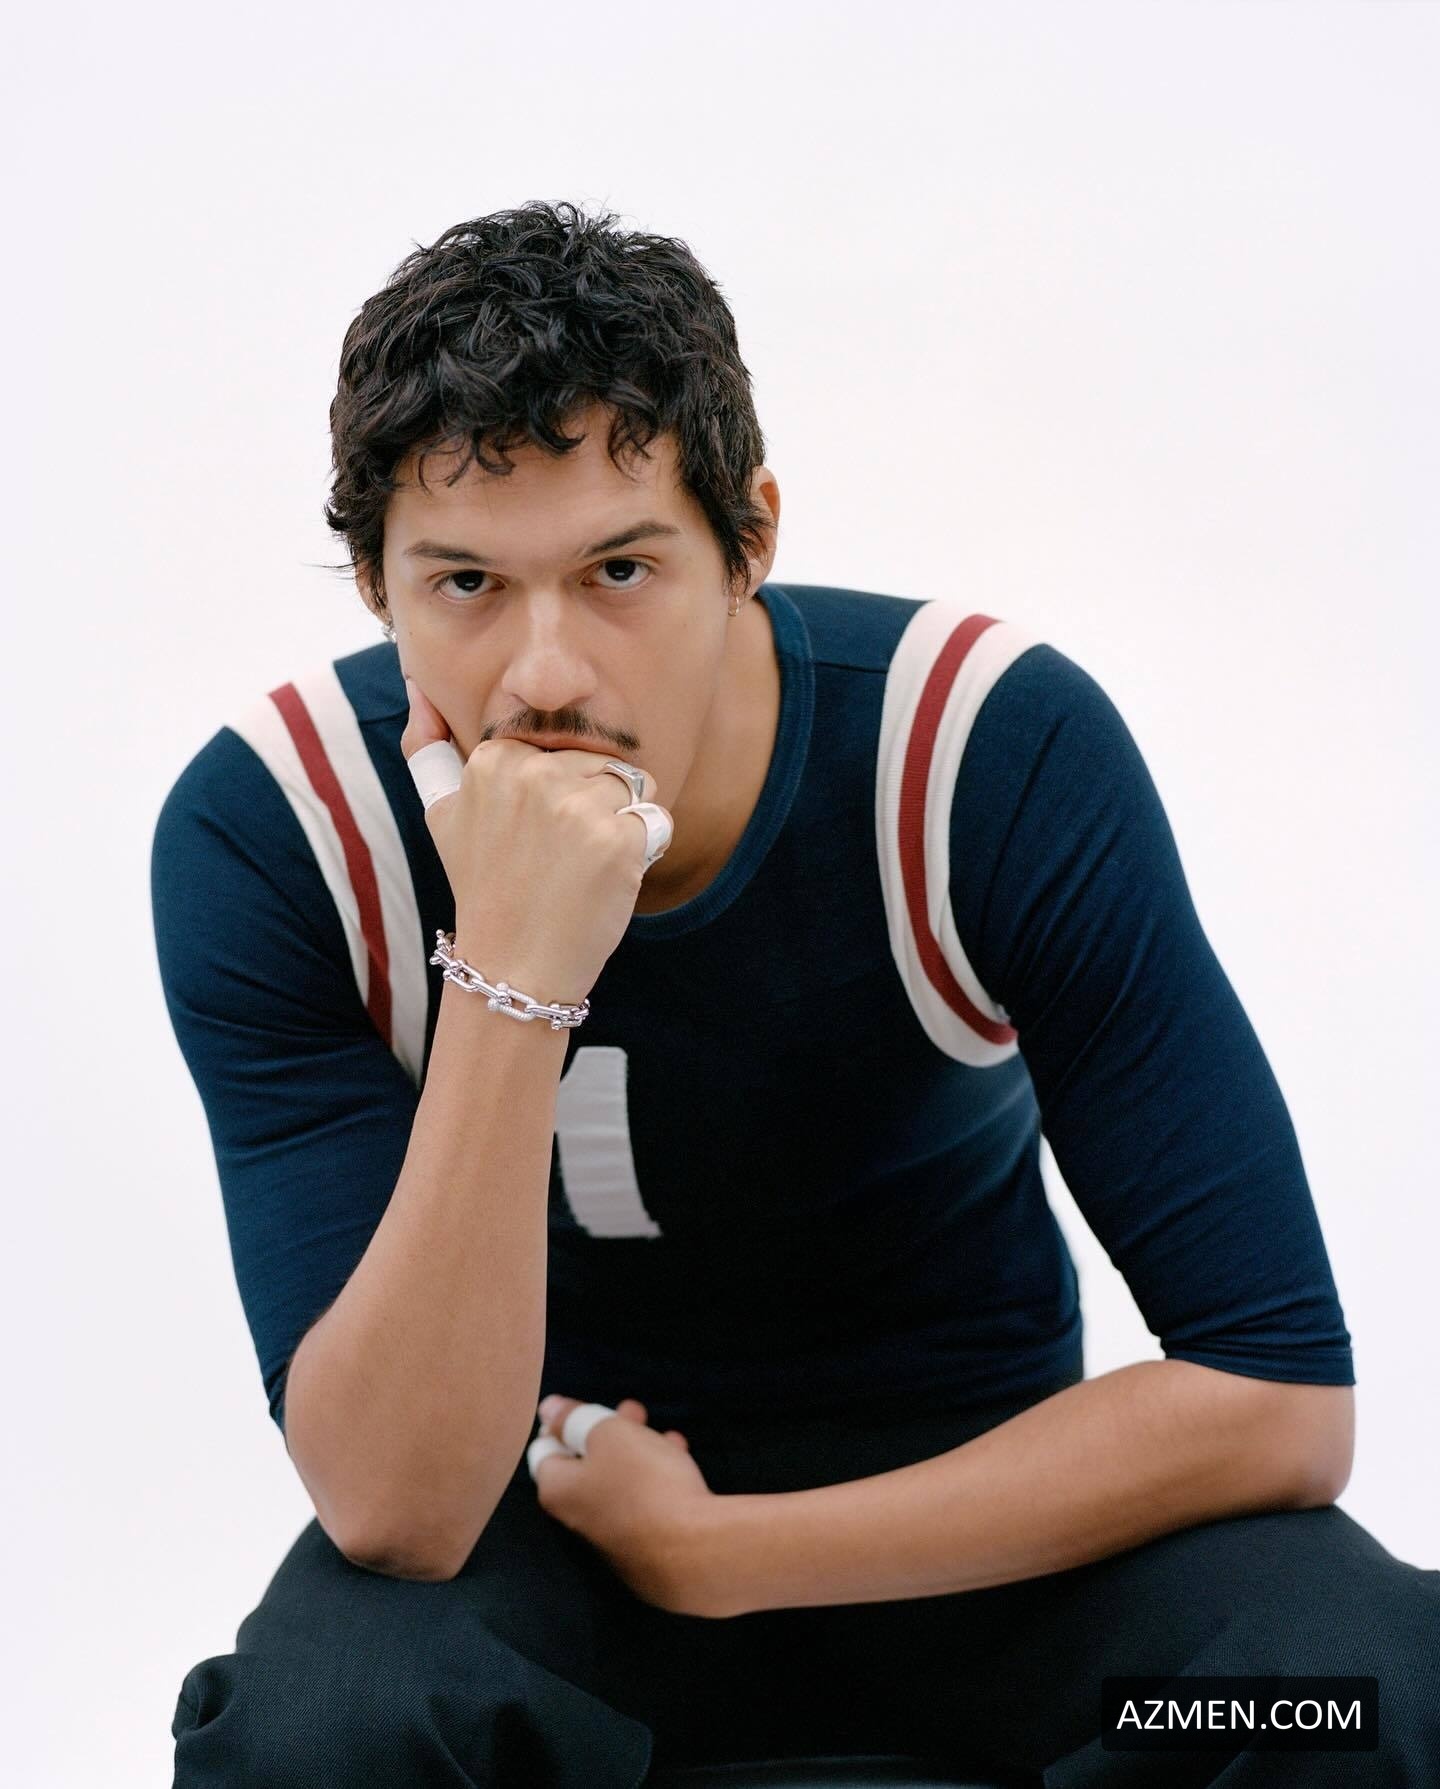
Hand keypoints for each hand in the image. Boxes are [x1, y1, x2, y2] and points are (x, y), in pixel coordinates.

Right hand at [400, 679, 672, 1003]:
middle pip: (600, 764)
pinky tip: (605, 881)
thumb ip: (428, 747)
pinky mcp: (616, 840)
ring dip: (620, 827)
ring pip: (631, 788)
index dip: (559, 792)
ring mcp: (576, 807)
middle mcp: (533, 775)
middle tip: (556, 860)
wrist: (512, 966)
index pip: (561, 748)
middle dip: (591, 807)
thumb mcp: (443, 814)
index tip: (530, 837)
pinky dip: (643, 852)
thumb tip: (417, 687)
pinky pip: (656, 821)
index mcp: (494, 759)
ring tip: (580, 868)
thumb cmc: (486, 887)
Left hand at [531, 1395, 726, 1617]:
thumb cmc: (641, 1483)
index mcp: (558, 1490)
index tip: (588, 1406)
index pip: (544, 1448)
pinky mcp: (646, 1551)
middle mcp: (578, 1518)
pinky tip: (679, 1460)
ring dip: (638, 1451)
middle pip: (586, 1464)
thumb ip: (575, 1419)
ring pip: (619, 1481)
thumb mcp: (608, 1435)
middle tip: (633, 1409)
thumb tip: (547, 1409)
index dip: (563, 1422)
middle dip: (609, 1431)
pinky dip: (657, 1477)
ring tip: (664, 1432)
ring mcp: (613, 1539)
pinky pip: (644, 1503)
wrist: (693, 1552)